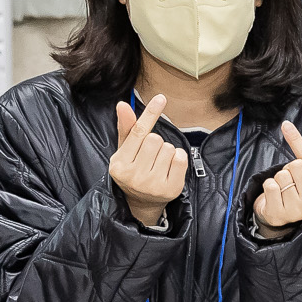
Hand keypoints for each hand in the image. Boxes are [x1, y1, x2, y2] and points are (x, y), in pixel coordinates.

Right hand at [110, 93, 187, 227]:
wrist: (141, 203)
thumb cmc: (133, 170)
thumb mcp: (125, 152)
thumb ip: (126, 129)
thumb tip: (123, 105)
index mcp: (119, 165)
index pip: (137, 133)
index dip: (150, 114)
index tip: (161, 98)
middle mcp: (134, 176)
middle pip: (155, 139)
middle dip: (156, 143)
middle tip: (150, 157)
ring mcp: (153, 185)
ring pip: (169, 148)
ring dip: (167, 152)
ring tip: (159, 164)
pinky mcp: (171, 190)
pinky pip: (181, 159)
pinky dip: (178, 158)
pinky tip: (170, 167)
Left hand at [253, 120, 301, 238]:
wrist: (281, 216)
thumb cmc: (299, 190)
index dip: (296, 141)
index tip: (286, 125)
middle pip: (295, 166)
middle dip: (289, 169)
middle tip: (291, 181)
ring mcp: (296, 210)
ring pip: (282, 176)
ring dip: (278, 179)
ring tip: (283, 190)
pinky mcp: (279, 214)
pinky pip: (270, 186)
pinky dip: (269, 186)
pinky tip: (275, 195)